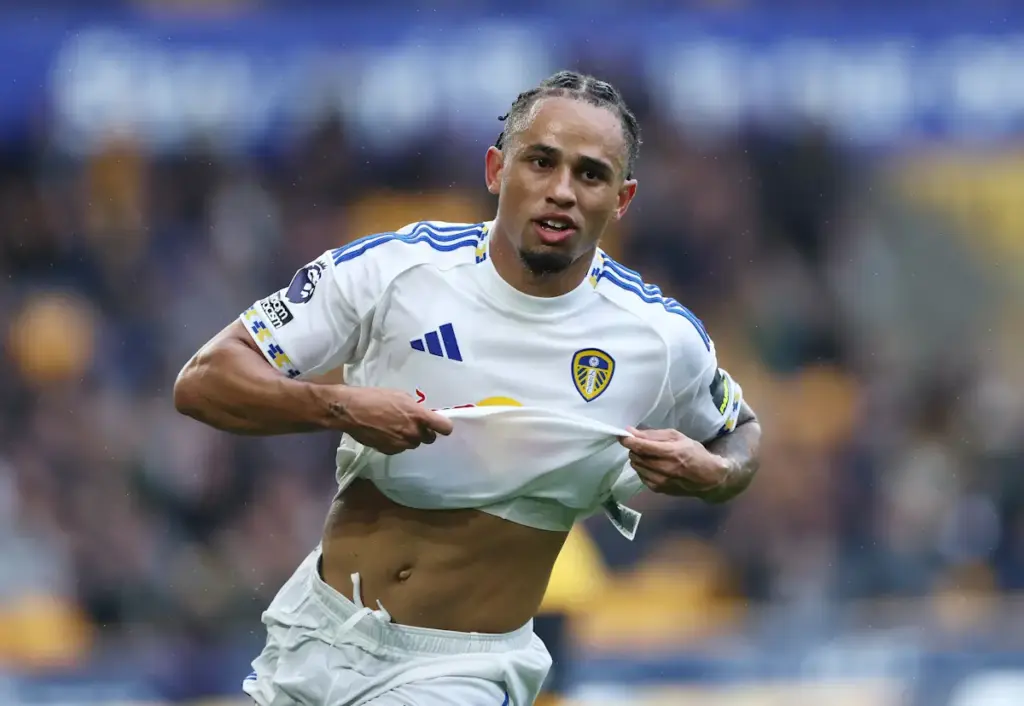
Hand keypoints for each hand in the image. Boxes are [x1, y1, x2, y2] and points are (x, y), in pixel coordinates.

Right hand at [316, 386, 453, 454]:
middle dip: (424, 432)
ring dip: (409, 437)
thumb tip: (421, 415)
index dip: (444, 427)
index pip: (445, 428)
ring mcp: (401, 444)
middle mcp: (413, 432)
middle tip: (412, 424)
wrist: (351, 411)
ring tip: (394, 426)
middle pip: (429, 438)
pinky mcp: (390, 451)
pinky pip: (399, 448)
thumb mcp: (400, 395)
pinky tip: (384, 433)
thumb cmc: (375, 397)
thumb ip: (415, 408)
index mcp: (418, 416)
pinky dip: (395, 443)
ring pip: (413, 444)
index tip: (440, 425)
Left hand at [619, 427, 730, 497]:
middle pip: (636, 456)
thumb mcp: (677, 437)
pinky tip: (654, 466)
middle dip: (635, 448)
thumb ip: (653, 435)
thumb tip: (632, 432)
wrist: (708, 478)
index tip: (622, 435)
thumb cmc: (694, 453)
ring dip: (639, 458)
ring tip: (650, 456)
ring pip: (636, 466)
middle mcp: (663, 468)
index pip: (641, 446)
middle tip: (643, 445)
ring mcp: (660, 481)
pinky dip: (643, 469)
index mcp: (670, 452)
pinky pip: (641, 476)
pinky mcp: (658, 489)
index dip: (628, 440)